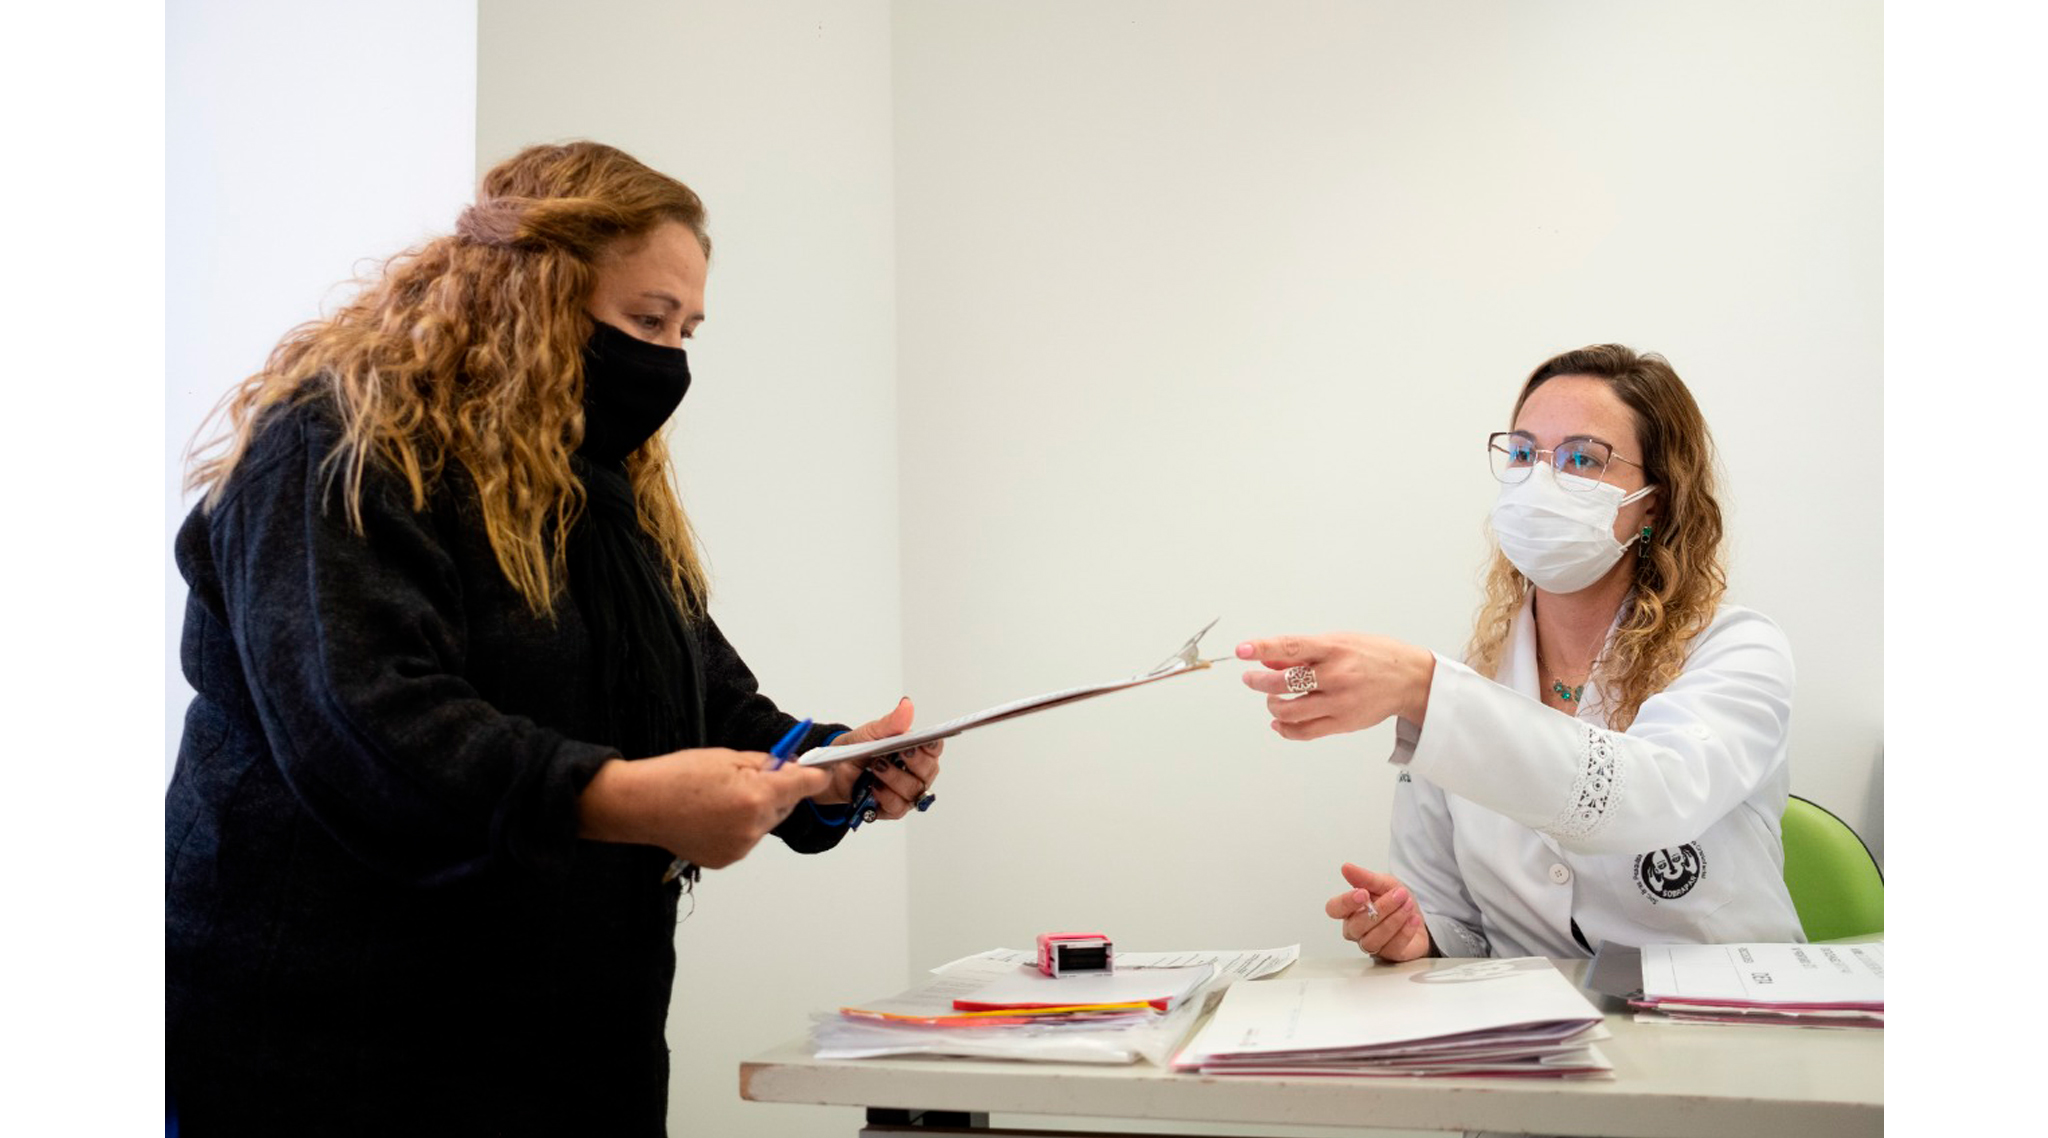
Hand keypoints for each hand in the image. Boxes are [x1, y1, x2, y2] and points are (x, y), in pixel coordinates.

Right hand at [576, 747, 830, 868]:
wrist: (641, 806)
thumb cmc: (678, 776)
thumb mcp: (727, 757)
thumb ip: (765, 763)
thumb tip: (789, 766)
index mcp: (757, 796)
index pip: (805, 786)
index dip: (815, 776)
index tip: (821, 771)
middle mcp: (753, 826)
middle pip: (786, 805)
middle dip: (779, 790)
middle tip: (754, 776)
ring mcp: (741, 847)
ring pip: (766, 822)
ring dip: (758, 810)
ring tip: (723, 798)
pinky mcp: (728, 859)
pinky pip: (747, 838)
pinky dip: (740, 826)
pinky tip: (714, 816)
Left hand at [812, 697, 942, 821]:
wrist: (832, 773)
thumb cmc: (856, 751)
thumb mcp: (870, 733)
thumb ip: (891, 723)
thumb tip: (907, 705)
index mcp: (915, 750)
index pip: (934, 747)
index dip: (932, 745)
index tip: (924, 741)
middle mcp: (916, 773)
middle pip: (929, 771)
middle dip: (914, 762)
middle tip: (898, 752)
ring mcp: (906, 792)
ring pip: (913, 790)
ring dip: (895, 779)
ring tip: (876, 768)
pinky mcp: (893, 809)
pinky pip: (898, 807)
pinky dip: (886, 797)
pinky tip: (874, 788)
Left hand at [1236, 632, 1434, 740]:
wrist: (1410, 679)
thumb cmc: (1373, 656)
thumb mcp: (1339, 642)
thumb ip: (1303, 653)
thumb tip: (1268, 659)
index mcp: (1334, 649)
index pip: (1290, 647)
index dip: (1262, 648)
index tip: (1242, 651)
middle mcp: (1336, 675)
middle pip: (1283, 683)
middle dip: (1259, 682)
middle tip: (1250, 679)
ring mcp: (1339, 701)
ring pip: (1289, 711)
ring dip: (1272, 705)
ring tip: (1272, 698)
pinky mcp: (1342, 723)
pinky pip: (1304, 732)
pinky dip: (1285, 729)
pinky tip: (1279, 723)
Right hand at [1325, 862, 1431, 961]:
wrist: (1417, 916)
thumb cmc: (1395, 901)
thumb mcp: (1384, 883)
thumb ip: (1365, 878)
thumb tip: (1346, 868)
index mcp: (1349, 910)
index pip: (1334, 909)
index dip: (1345, 902)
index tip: (1363, 893)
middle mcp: (1355, 929)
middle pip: (1357, 925)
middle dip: (1381, 908)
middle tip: (1400, 894)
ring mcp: (1371, 944)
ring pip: (1373, 939)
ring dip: (1394, 920)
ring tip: (1408, 906)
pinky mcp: (1389, 954)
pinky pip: (1392, 947)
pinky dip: (1405, 931)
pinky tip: (1413, 919)